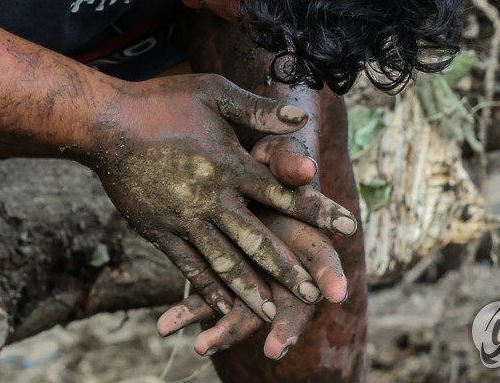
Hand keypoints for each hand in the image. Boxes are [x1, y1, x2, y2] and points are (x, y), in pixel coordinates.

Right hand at [92, 74, 357, 321]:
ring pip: (224, 262)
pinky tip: (221, 304)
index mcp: (230, 164)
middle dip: (288, 269)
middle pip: (258, 240)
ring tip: (272, 313)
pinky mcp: (159, 230)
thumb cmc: (161, 101)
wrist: (105, 123)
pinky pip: (188, 265)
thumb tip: (301, 117)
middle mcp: (212, 198)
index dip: (317, 210)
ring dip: (250, 288)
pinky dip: (207, 287)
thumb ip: (257, 109)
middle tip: (316, 294)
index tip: (349, 227)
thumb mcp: (214, 92)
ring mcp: (184, 218)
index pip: (284, 192)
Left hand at [154, 136, 348, 358]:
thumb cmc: (262, 158)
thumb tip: (306, 169)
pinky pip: (205, 301)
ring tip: (202, 345)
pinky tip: (164, 326)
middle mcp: (281, 267)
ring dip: (225, 331)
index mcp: (304, 237)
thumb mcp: (276, 152)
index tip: (336, 295)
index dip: (331, 276)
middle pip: (290, 305)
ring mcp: (250, 277)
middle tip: (276, 348)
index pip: (323, 261)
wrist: (227, 163)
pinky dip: (186, 315)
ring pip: (244, 312)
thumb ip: (289, 161)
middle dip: (284, 328)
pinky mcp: (217, 277)